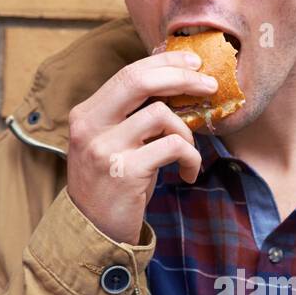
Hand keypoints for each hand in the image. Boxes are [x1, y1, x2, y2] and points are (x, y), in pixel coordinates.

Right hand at [66, 42, 216, 243]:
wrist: (94, 233)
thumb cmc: (112, 185)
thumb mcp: (116, 144)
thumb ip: (134, 115)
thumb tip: (172, 76)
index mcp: (86, 114)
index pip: (128, 73)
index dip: (164, 62)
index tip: (192, 61)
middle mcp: (90, 127)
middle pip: (139, 80)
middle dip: (181, 77)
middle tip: (209, 85)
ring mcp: (105, 149)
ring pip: (161, 115)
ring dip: (186, 132)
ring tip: (188, 153)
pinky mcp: (125, 172)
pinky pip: (173, 147)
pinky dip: (190, 158)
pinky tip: (187, 173)